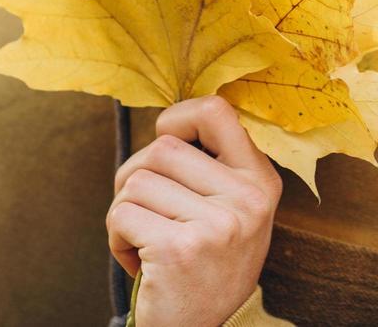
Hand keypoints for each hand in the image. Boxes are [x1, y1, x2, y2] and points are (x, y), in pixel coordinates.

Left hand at [107, 95, 282, 326]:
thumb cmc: (203, 265)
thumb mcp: (230, 212)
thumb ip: (211, 166)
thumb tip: (166, 121)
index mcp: (260, 182)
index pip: (216, 112)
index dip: (177, 118)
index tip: (165, 140)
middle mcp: (247, 200)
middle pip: (161, 148)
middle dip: (136, 176)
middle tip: (146, 212)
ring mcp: (217, 225)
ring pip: (135, 181)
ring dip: (124, 212)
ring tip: (146, 241)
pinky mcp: (180, 248)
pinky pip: (121, 214)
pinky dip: (117, 237)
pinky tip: (140, 262)